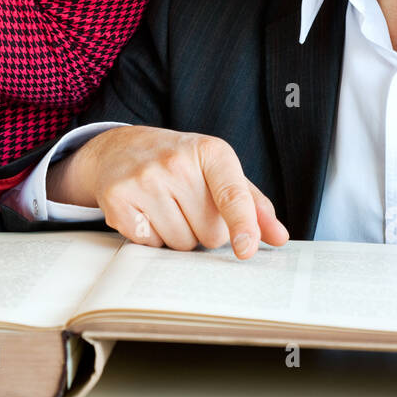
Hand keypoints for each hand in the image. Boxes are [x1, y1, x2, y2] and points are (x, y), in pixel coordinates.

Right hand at [49, 125, 289, 258]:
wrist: (118, 148)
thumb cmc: (177, 163)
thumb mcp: (217, 170)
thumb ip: (251, 204)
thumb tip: (278, 237)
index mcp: (210, 151)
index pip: (232, 194)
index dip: (242, 224)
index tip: (246, 248)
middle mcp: (176, 162)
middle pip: (209, 233)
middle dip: (204, 230)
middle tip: (188, 205)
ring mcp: (144, 180)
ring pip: (181, 243)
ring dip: (179, 236)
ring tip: (167, 208)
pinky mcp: (118, 200)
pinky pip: (150, 244)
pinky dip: (152, 237)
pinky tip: (146, 213)